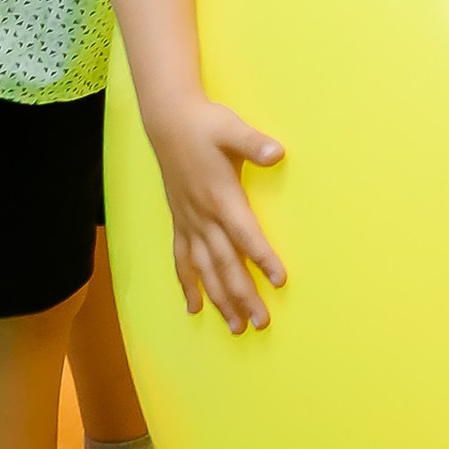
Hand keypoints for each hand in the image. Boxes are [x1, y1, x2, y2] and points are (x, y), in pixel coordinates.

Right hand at [148, 93, 288, 332]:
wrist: (168, 121)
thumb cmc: (205, 125)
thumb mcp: (232, 129)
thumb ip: (254, 143)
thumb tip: (277, 152)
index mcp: (221, 197)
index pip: (246, 235)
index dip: (262, 258)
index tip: (279, 281)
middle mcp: (203, 216)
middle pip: (226, 263)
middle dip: (243, 295)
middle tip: (260, 323)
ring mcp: (189, 222)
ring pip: (204, 270)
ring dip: (219, 299)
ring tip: (235, 327)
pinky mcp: (179, 221)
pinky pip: (181, 261)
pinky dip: (187, 285)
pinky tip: (193, 308)